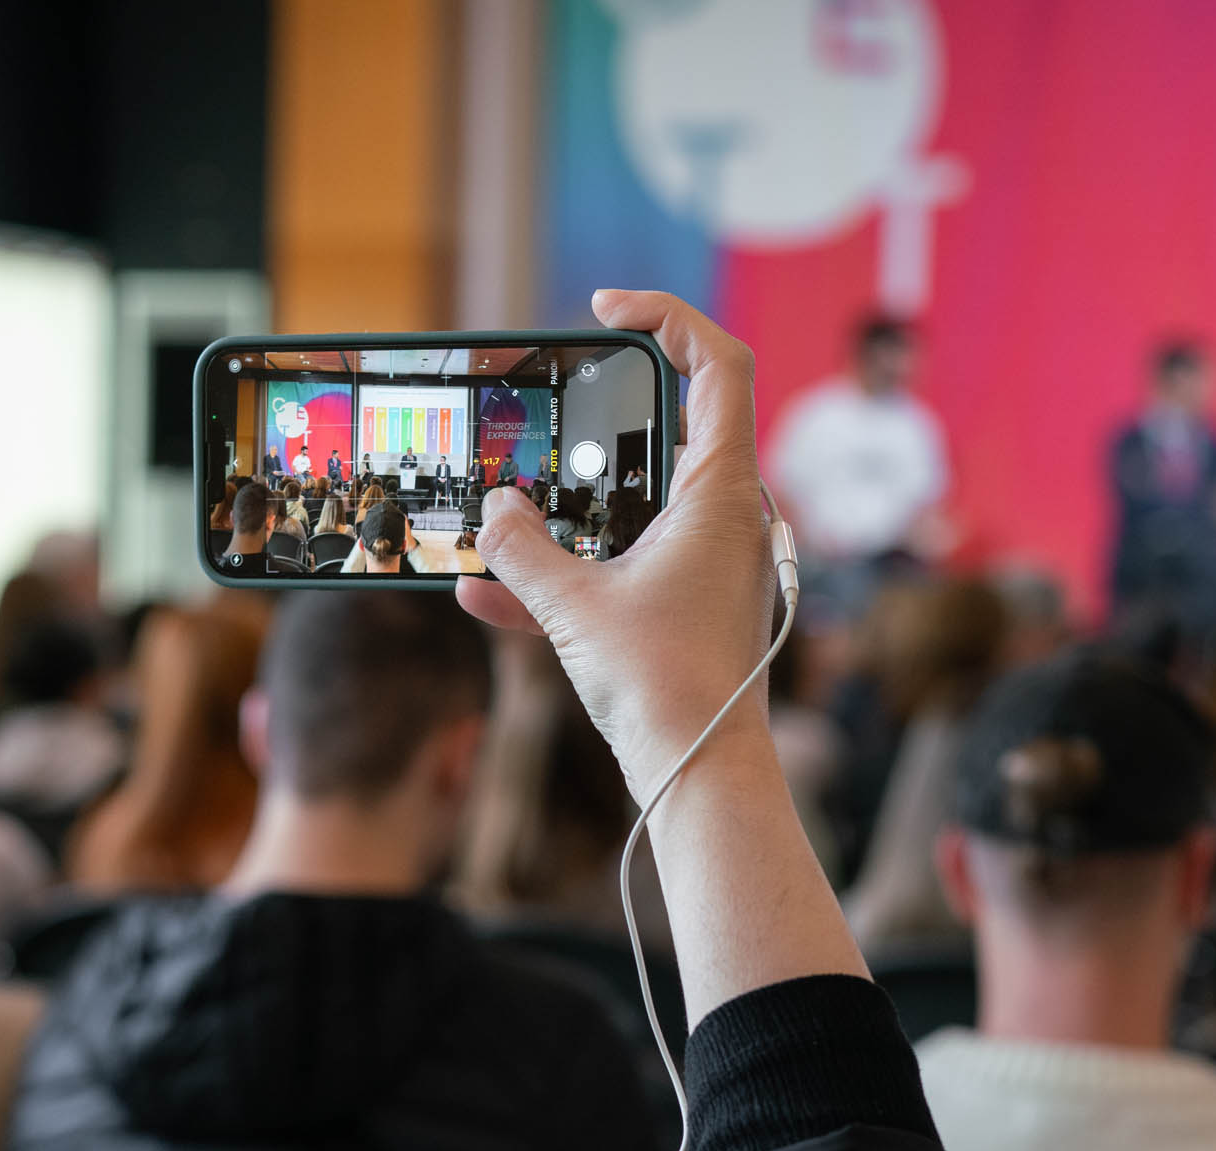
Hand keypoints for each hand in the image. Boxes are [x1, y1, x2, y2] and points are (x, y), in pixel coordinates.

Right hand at [458, 289, 776, 794]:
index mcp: (722, 493)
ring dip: (573, 507)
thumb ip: (522, 550)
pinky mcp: (688, 606)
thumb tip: (492, 511)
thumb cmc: (665, 689)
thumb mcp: (574, 607)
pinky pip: (623, 565)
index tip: (608, 308)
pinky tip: (487, 599)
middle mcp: (728, 518)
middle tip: (552, 406)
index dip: (668, 317)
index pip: (716, 366)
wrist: (701, 778)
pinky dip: (570, 572)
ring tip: (503, 513)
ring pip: (637, 504)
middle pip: (672, 428)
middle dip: (602, 419)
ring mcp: (711, 562)